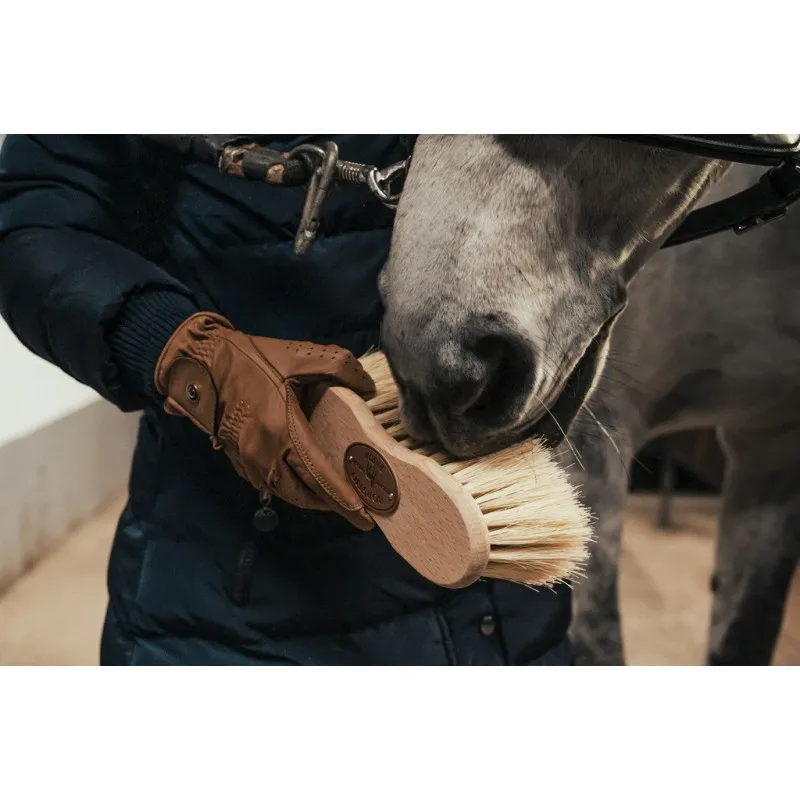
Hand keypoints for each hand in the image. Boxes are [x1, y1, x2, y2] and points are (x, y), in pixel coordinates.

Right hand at [154, 312, 375, 530]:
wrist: (201, 362)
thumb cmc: (252, 359)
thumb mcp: (301, 356)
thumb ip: (341, 368)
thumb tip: (367, 388)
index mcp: (283, 431)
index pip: (319, 477)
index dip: (343, 500)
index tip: (365, 519)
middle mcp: (264, 453)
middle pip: (302, 494)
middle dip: (328, 504)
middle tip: (353, 508)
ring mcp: (246, 458)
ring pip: (282, 492)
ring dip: (306, 497)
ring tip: (329, 495)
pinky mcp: (234, 457)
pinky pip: (265, 482)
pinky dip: (285, 486)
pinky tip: (298, 479)